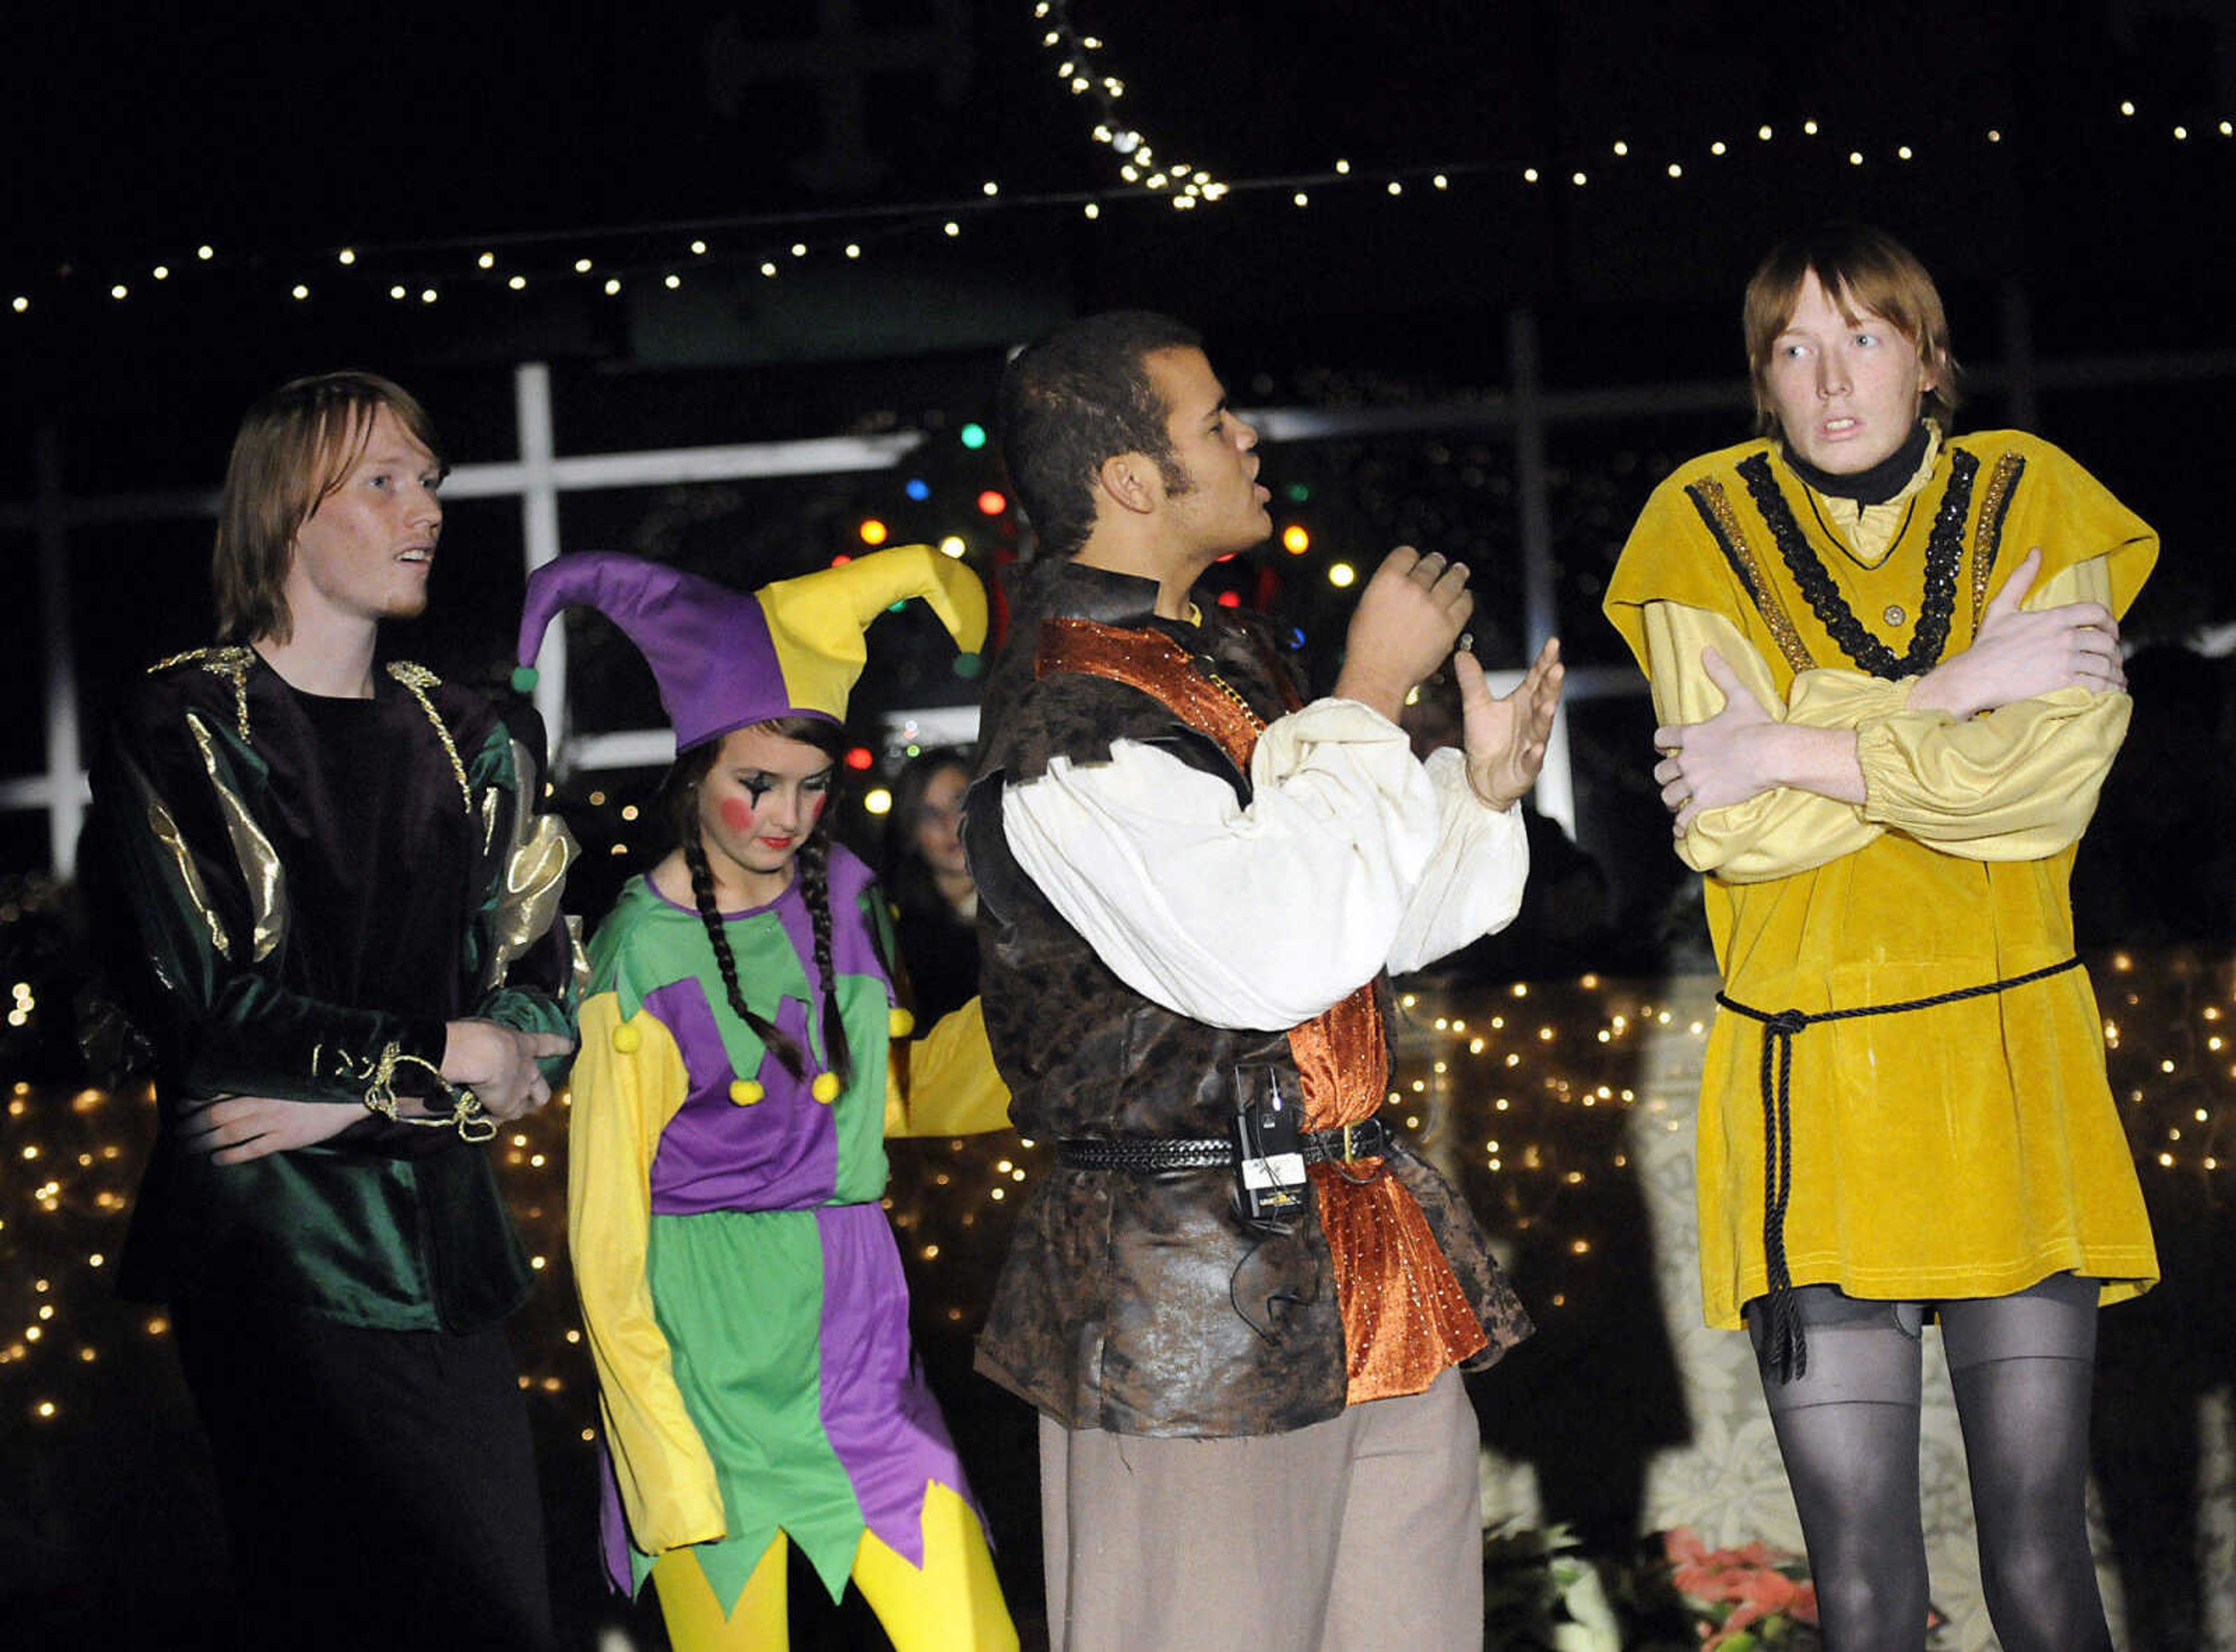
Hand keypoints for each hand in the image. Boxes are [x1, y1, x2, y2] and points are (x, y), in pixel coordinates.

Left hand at [177, 1094, 362, 1164]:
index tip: (179, 1108)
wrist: (349, 1096)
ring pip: (229, 1133)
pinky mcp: (287, 1138)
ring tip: (189, 1148)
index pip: (219, 1093)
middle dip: (193, 1125)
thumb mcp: (284, 1080)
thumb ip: (259, 1086)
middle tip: (178, 1133)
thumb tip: (227, 1094)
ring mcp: (275, 1120)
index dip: (195, 1102)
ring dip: (204, 1142)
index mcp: (262, 1085)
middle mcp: (264, 1101)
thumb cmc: (314, 1088)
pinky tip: (216, 1160)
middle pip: (217, 1115)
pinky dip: (231, 1155)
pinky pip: (252, 1149)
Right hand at [442, 1020, 575, 1121]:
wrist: (481, 1053)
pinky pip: (502, 1118)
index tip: (571, 1046)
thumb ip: (493, 1038)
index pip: (547, 1044)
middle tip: (531, 1097)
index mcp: (524, 1045)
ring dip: (520, 1109)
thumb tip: (483, 1040)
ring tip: (506, 1112)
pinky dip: (493, 1119)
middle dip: (538, 1094)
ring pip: (528, 1107)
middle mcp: (529, 1070)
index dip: (560, 1045)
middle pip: (542, 1088)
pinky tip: (482, 1118)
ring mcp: (520, 1091)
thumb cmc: (479, 1033)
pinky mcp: (507, 1107)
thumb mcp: (490, 1028)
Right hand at [1332, 547, 1474, 719]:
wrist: (1378, 674)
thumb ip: (1385, 591)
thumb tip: (1399, 584)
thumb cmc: (1367, 647)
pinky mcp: (1448, 626)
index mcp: (1387, 581)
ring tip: (1460, 571)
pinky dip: (1465, 598)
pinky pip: (1463, 605)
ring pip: (1452, 580)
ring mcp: (1433, 607)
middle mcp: (1412, 589)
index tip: (1416, 559)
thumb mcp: (1365, 608)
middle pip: (1431, 565)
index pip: (1406, 554)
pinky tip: (1465, 596)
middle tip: (1440, 562)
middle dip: (1436, 562)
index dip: (1413, 556)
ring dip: (1456, 574)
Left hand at [1460, 637, 1563, 809]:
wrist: (1481, 776)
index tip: (1553, 643)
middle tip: (1557, 668)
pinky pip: (1533, 761)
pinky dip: (1535, 754)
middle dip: (1551, 685)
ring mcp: (1532, 743)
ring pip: (1542, 728)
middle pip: (1545, 698)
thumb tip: (1461, 653)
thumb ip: (1472, 681)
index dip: (1545, 662)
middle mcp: (1532, 720)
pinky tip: (1538, 747)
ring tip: (1548, 703)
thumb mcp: (1476, 706)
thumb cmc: (1486, 739)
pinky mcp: (1526, 767)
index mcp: (1524, 702)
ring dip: (1546, 716)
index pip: (1537, 678)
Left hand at [1653, 648, 1782, 834]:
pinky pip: (1684, 818)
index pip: (1661, 738)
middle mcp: (1687, 760)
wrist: (1773, 753)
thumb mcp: (1739, 696)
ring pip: (1668, 795)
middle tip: (1676, 779)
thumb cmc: (1758, 725)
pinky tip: (1681, 828)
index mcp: (1691, 736)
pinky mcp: (1705, 802)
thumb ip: (1722, 674)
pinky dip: (1681, 825)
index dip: (1662, 743)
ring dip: (1673, 799)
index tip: (1665, 748)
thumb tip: (1708, 650)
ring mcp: (1694, 782)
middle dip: (1667, 775)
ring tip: (1680, 803)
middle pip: (1661, 771)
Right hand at [1910, 548, 2123, 719]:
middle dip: (2114, 653)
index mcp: (2054, 618)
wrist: (1974, 677)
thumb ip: (2021, 578)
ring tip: (2113, 680)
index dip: (2110, 622)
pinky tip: (2109, 693)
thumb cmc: (1986, 646)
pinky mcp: (2063, 684)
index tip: (2110, 632)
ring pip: (2105, 665)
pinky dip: (2110, 689)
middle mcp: (2064, 638)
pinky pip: (2099, 685)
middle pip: (2106, 642)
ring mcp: (2065, 661)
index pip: (2097, 612)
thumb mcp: (2001, 607)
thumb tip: (2036, 552)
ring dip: (2114, 673)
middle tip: (2112, 661)